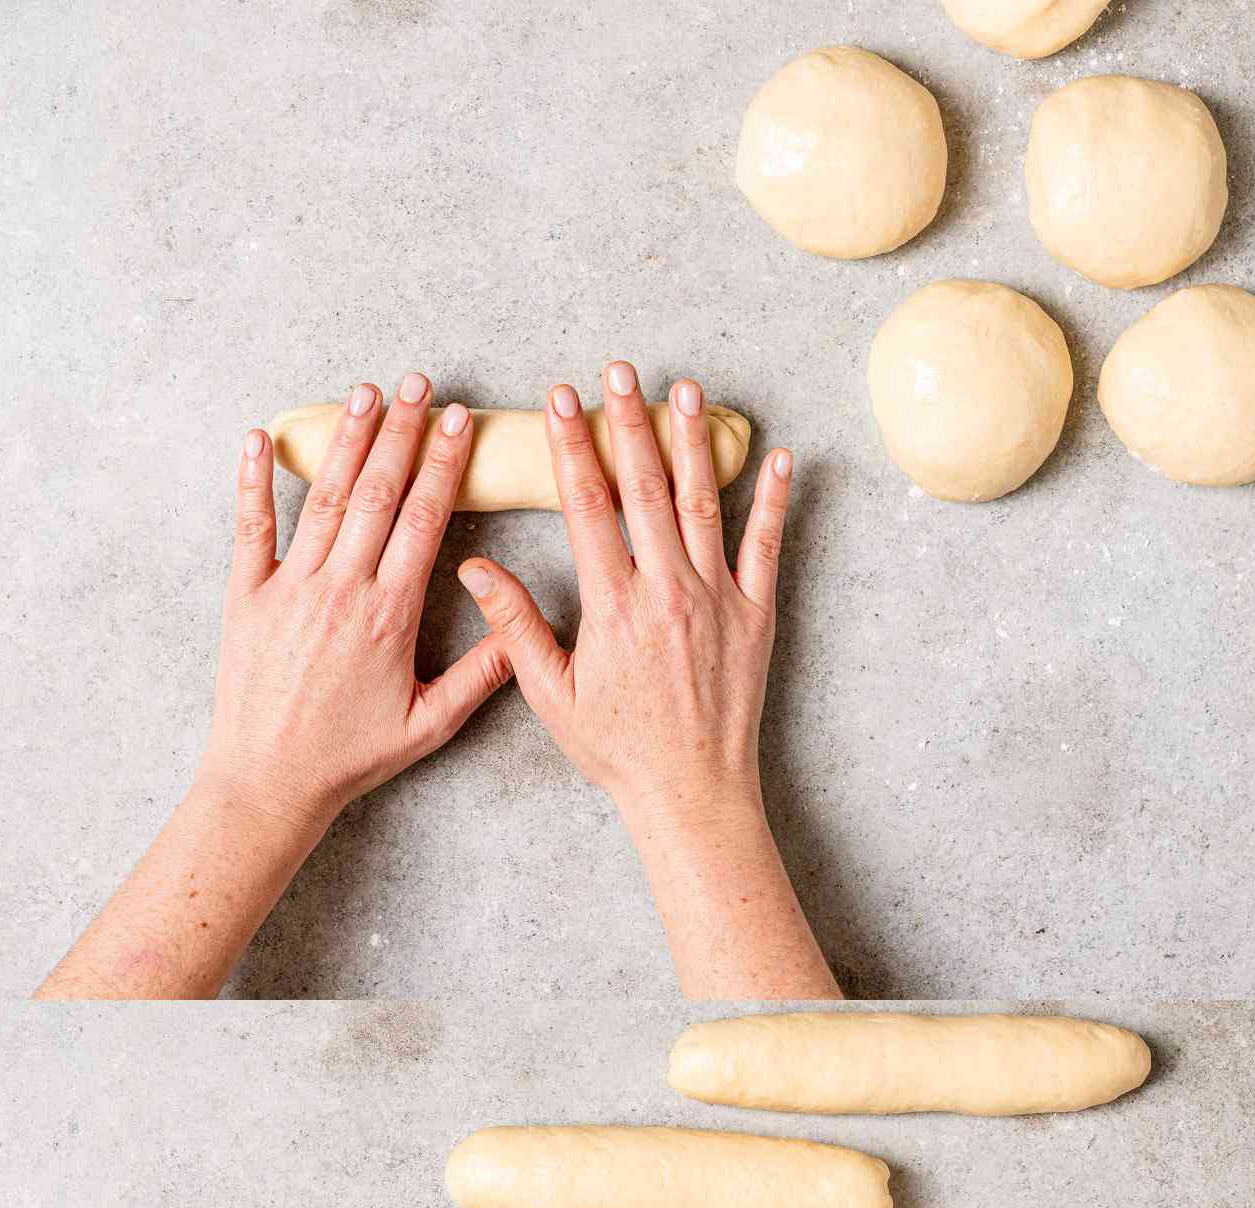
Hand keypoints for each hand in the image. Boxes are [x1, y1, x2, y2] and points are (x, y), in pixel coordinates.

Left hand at [198, 372, 511, 836]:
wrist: (269, 780)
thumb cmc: (350, 757)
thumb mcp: (429, 724)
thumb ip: (480, 676)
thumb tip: (522, 634)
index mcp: (389, 615)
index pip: (423, 520)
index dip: (443, 464)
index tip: (459, 422)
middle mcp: (340, 590)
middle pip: (376, 492)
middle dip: (402, 432)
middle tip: (420, 384)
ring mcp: (288, 588)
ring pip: (323, 498)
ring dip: (346, 439)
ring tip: (367, 393)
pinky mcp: (245, 597)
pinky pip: (250, 527)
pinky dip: (255, 480)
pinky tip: (263, 437)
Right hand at [457, 363, 790, 829]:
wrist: (690, 791)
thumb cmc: (618, 749)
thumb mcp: (551, 693)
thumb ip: (515, 625)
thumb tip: (474, 567)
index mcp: (612, 606)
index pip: (587, 505)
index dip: (573, 446)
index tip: (562, 399)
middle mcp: (666, 590)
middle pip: (645, 487)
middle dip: (628, 421)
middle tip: (619, 370)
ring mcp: (717, 599)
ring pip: (704, 503)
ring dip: (693, 441)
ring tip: (685, 388)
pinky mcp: (755, 616)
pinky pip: (767, 547)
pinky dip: (774, 501)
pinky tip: (780, 458)